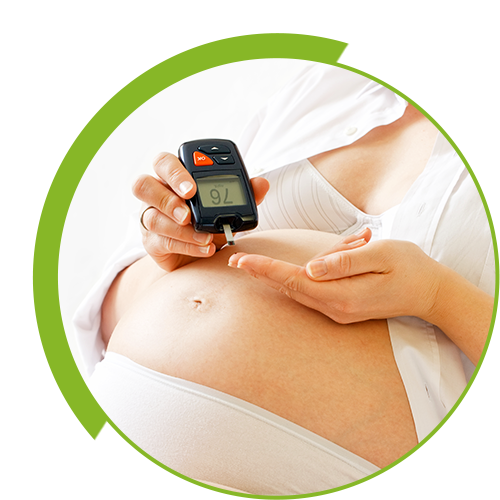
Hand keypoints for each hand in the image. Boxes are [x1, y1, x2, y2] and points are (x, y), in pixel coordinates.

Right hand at [133, 152, 269, 271]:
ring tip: (205, 237)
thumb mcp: (229, 206)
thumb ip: (244, 193)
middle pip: (143, 185)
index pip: (164, 163)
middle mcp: (156, 194)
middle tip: (188, 214)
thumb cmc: (210, 221)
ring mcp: (150, 218)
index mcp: (173, 178)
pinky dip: (186, 246)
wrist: (202, 252)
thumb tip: (262, 183)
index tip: (192, 188)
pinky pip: (161, 242)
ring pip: (151, 217)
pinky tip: (205, 248)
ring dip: (180, 229)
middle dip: (166, 199)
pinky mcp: (152, 242)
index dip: (174, 173)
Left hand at [228, 228, 442, 323]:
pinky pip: (310, 295)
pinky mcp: (341, 309)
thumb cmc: (409, 268)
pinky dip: (292, 282)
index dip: (266, 270)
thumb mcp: (381, 255)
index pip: (294, 280)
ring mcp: (338, 312)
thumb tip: (311, 268)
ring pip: (298, 292)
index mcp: (343, 295)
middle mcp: (336, 308)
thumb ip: (344, 261)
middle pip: (290, 289)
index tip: (241, 261)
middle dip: (261, 274)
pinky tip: (282, 273)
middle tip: (235, 260)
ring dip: (274, 278)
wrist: (431, 293)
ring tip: (251, 264)